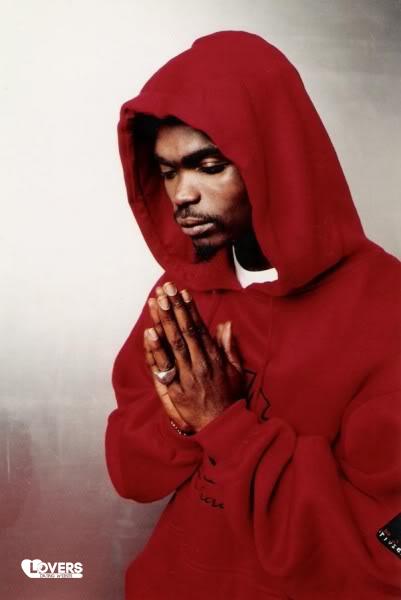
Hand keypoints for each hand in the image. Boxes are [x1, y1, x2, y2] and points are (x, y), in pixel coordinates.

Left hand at [144, 282, 243, 431]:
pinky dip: (156, 350)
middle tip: (165, 290)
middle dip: (174, 308)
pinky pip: (164, 367)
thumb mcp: (236, 370)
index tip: (182, 292)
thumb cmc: (230, 397)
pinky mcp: (176, 390)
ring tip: (154, 303)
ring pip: (173, 344)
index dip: (189, 309)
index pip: (199, 328)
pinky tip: (149, 333)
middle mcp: (200, 364)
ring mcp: (187, 376)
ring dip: (163, 322)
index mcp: (214, 358)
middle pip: (184, 331)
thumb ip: (229, 347)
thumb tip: (226, 325)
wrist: (223, 426)